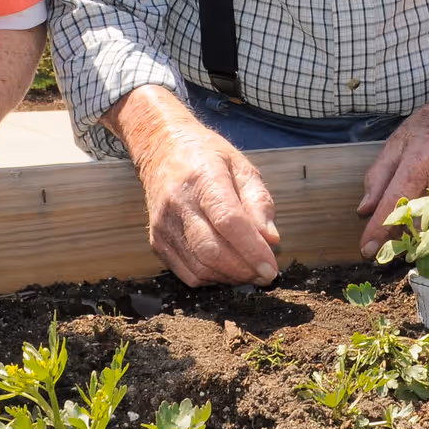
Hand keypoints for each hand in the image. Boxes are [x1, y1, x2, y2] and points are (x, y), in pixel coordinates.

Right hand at [133, 119, 279, 287]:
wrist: (161, 150)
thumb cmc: (207, 157)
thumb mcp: (241, 166)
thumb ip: (259, 201)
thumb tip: (271, 240)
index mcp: (203, 178)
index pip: (228, 221)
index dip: (252, 250)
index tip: (271, 268)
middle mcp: (178, 203)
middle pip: (211, 251)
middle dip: (243, 270)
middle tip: (265, 274)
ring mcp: (163, 225)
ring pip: (199, 267)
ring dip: (229, 277)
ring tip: (250, 271)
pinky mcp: (156, 241)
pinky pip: (187, 273)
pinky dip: (211, 278)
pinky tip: (227, 269)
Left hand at [358, 78, 428, 256]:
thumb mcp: (397, 142)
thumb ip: (378, 177)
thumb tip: (364, 211)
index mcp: (421, 160)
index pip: (395, 202)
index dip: (379, 229)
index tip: (366, 249)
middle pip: (414, 222)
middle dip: (394, 238)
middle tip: (379, 241)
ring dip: (410, 234)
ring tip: (399, 229)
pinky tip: (420, 218)